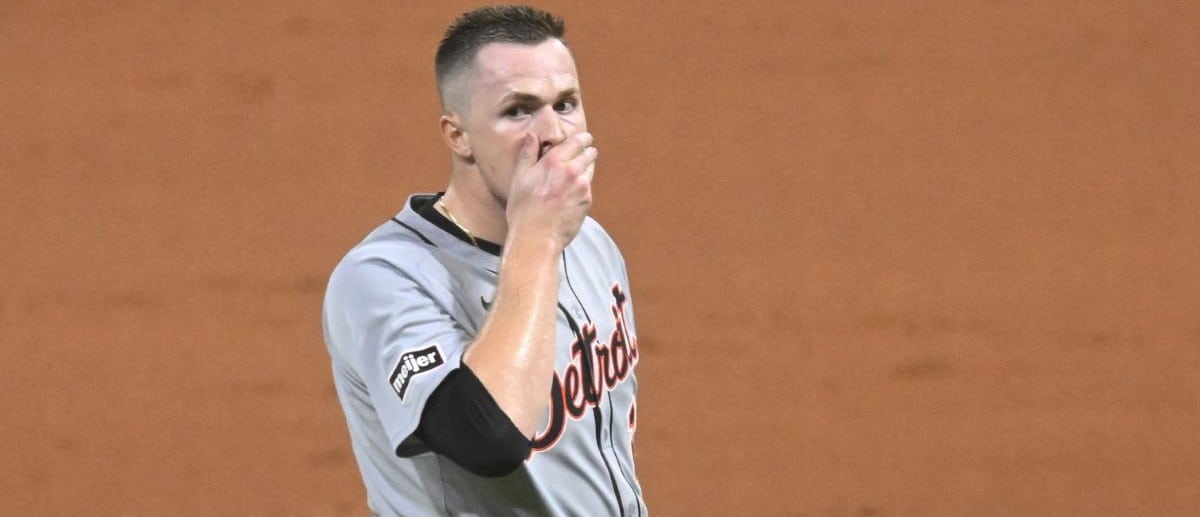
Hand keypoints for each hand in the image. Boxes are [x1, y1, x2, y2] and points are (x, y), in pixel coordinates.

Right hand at [505, 132, 596, 249]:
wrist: (536, 236)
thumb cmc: (523, 208)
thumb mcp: (520, 177)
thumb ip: (528, 153)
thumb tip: (532, 136)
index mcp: (554, 161)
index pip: (577, 141)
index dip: (583, 138)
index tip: (585, 138)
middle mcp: (572, 170)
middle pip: (589, 154)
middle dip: (588, 152)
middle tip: (585, 153)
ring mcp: (582, 186)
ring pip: (590, 170)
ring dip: (587, 168)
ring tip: (577, 173)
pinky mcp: (587, 201)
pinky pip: (588, 188)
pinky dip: (584, 186)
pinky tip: (574, 192)